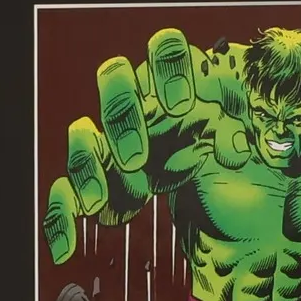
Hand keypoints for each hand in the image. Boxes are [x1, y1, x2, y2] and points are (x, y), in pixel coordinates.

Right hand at [42, 29, 223, 263]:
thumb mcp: (240, 136)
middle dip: (122, 118)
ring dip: (90, 168)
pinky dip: (61, 220)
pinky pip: (66, 194)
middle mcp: (141, 104)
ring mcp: (115, 142)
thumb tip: (233, 150)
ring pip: (85, 138)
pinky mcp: (101, 181)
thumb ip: (237, 135)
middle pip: (115, 81)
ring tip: (103, 204)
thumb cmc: (222, 142)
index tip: (181, 107)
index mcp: (178, 82)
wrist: (214, 181)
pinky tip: (66, 248)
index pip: (168, 51)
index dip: (168, 71)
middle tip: (138, 160)